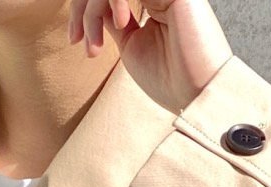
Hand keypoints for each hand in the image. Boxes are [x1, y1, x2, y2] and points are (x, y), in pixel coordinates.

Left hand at [67, 0, 231, 115]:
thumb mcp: (130, 45)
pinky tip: (120, 22)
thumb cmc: (169, 79)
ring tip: (95, 43)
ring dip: (93, 8)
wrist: (196, 93)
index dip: (84, 10)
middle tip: (76, 38)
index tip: (74, 40)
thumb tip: (93, 4)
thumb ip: (113, 19)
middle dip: (82, 7)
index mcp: (152, 2)